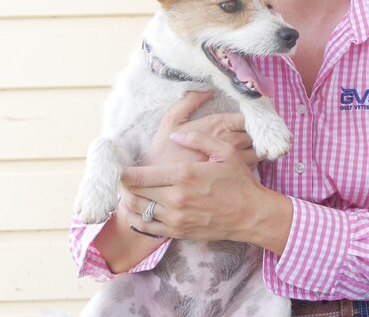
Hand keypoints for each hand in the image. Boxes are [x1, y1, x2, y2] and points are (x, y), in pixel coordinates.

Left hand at [120, 130, 269, 243]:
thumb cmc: (239, 182)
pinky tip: (134, 211)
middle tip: (119, 178)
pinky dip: (136, 219)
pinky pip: (147, 228)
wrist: (251, 215)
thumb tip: (174, 136)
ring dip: (128, 200)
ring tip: (125, 192)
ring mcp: (176, 217)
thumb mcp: (225, 153)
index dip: (123, 172)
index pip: (141, 175)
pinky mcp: (178, 231)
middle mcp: (176, 198)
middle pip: (135, 192)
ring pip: (138, 209)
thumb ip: (198, 140)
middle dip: (123, 184)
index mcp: (185, 175)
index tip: (117, 167)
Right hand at [142, 90, 259, 167]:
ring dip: (255, 146)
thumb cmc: (165, 150)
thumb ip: (190, 101)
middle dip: (255, 131)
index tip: (247, 118)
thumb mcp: (172, 120)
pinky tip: (242, 160)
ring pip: (257, 149)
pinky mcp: (233, 174)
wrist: (162, 180)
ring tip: (248, 145)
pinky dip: (252, 160)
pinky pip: (253, 164)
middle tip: (250, 131)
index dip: (250, 117)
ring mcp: (234, 159)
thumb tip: (208, 89)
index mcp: (219, 125)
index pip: (247, 117)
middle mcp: (230, 140)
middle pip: (255, 132)